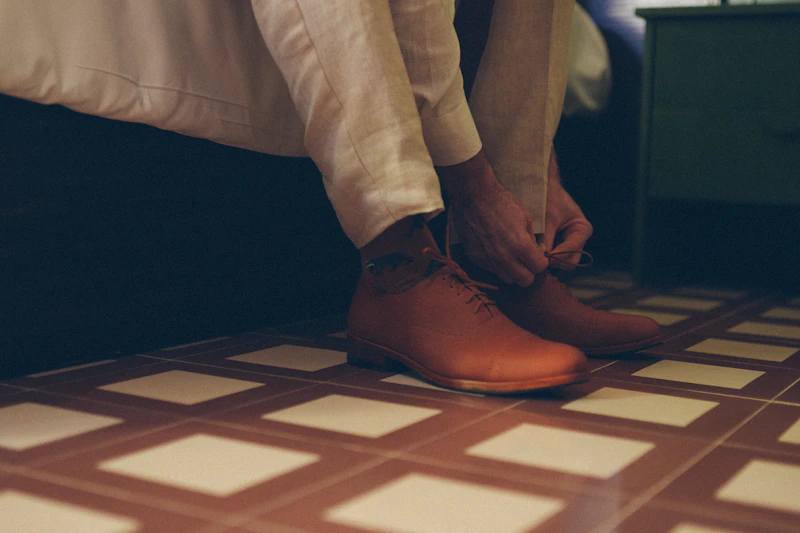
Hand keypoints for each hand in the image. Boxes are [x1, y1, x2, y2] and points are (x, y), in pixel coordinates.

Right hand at [438, 151, 547, 286]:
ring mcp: (488, 260)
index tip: (539, 256)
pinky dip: (498, 265)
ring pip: (508, 279)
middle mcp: (504, 257)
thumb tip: (539, 253)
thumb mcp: (526, 217)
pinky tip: (497, 251)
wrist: (473, 196)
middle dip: (530, 272)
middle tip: (527, 260)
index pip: (539, 268)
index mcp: (520, 246)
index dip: (541, 262)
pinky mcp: (476, 258)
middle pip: (525, 281)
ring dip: (513, 271)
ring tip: (512, 257)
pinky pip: (492, 270)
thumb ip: (533, 240)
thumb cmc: (502, 203)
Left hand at [538, 148, 592, 268]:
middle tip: (536, 255)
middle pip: (569, 262)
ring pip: (560, 263)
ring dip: (547, 259)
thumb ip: (545, 237)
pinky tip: (533, 249)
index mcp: (582, 229)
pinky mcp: (557, 245)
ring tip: (533, 251)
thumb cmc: (547, 198)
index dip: (557, 256)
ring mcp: (568, 244)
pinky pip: (552, 258)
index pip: (572, 253)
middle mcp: (578, 239)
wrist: (540, 187)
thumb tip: (541, 257)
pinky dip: (544, 256)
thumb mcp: (546, 217)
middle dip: (553, 261)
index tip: (542, 254)